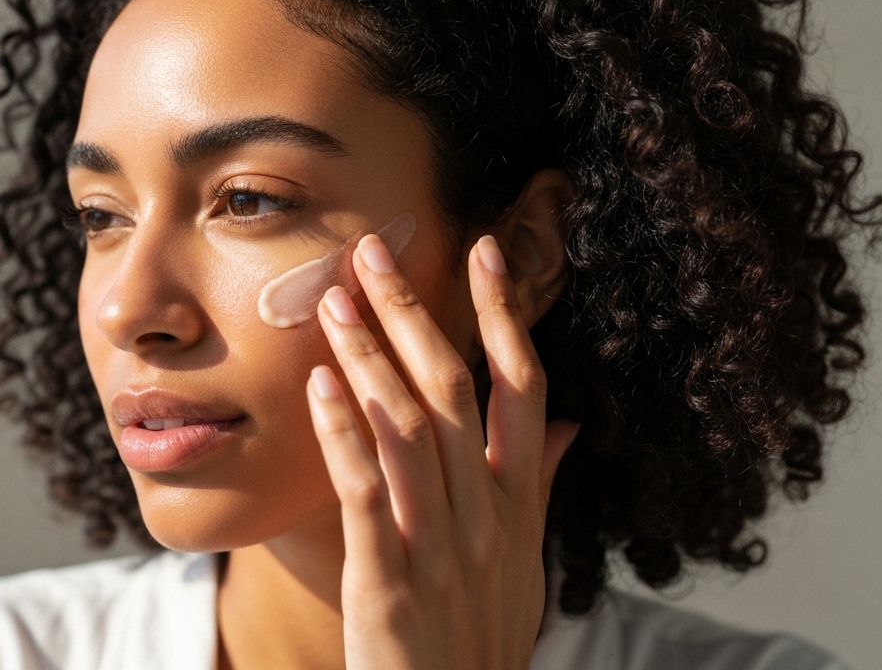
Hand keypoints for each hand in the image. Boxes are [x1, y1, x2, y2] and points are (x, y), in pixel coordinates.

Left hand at [307, 233, 579, 669]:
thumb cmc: (484, 636)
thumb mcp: (527, 562)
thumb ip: (537, 486)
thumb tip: (563, 423)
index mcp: (518, 501)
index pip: (521, 386)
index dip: (504, 315)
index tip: (485, 250)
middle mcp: (487, 514)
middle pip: (455, 389)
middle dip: (414, 312)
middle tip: (373, 251)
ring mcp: (440, 546)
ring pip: (409, 428)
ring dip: (369, 356)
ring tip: (334, 301)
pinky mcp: (390, 581)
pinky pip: (367, 494)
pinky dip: (343, 434)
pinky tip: (318, 385)